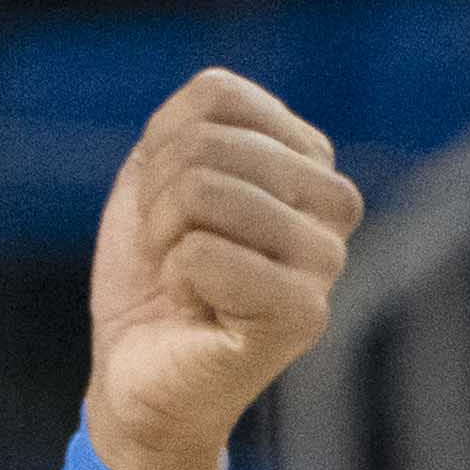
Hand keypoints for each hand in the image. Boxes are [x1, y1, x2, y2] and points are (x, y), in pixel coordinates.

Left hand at [80, 67, 362, 469]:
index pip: (219, 97)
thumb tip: (219, 98)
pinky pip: (205, 254)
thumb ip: (195, 121)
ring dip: (162, 236)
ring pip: (204, 188)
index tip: (172, 203)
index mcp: (307, 160)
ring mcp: (326, 260)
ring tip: (184, 277)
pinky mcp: (305, 315)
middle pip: (208, 143)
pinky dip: (175, 279)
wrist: (136, 372)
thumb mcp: (160, 172)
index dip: (162, 146)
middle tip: (172, 249)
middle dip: (157, 194)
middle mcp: (333, 205)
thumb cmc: (152, 273)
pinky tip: (198, 310)